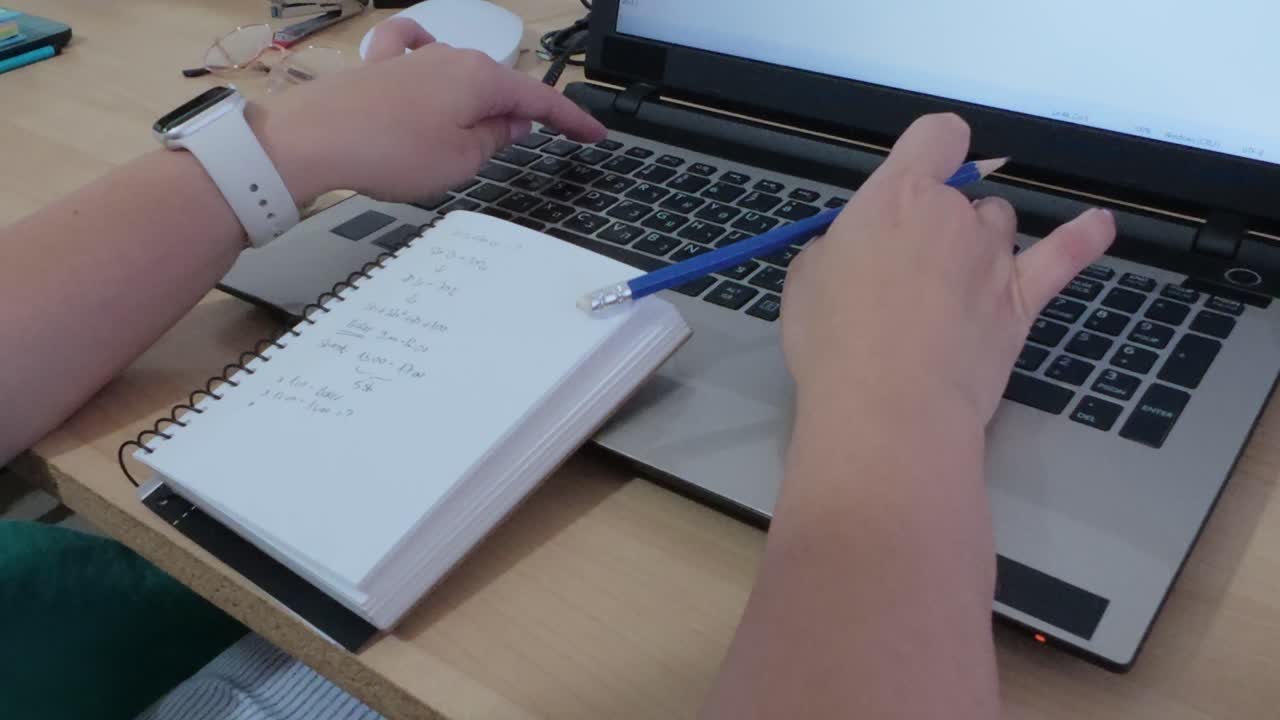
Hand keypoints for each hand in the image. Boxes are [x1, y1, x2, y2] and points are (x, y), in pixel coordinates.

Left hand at [254, 18, 605, 203]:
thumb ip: (494, 139)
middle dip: (516, 116)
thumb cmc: (387, 152)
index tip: (594, 135)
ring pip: (461, 76)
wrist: (312, 141)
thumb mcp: (461, 161)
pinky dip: (427, 58)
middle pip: (499, 86)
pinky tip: (426, 59)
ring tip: (470, 139)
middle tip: (523, 150)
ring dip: (474, 104)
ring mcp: (413, 58)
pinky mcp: (379, 68)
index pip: (541, 100)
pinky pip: (413, 50)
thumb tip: (511, 123)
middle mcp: (450, 57)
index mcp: (480, 79)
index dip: (572, 121)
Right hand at [781, 113, 1115, 424]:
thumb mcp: (806, 280)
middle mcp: (952, 215)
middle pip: (962, 195)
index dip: (932, 150)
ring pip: (999, 225)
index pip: (936, 137)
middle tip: (908, 272)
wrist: (889, 408)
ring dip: (981, 242)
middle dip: (939, 222)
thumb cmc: (835, 345)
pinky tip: (1098, 226)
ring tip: (953, 284)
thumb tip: (853, 251)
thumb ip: (837, 248)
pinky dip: (1083, 238)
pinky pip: (1064, 255)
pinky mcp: (1021, 300)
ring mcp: (993, 257)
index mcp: (896, 197)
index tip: (920, 173)